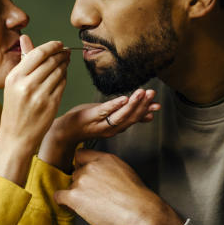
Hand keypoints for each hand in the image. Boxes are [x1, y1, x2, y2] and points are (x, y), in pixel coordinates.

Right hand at [0, 36, 69, 184]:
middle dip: (61, 54)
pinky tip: (63, 76)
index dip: (52, 46)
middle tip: (66, 52)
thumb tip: (26, 38)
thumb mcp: (13, 83)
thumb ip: (23, 60)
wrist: (16, 136)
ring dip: (65, 65)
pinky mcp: (51, 105)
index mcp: (15, 77)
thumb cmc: (14, 108)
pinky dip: (65, 78)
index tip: (59, 44)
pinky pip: (62, 85)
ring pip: (59, 72)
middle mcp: (26, 85)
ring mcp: (40, 96)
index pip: (38, 54)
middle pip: (51, 61)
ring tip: (65, 62)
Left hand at [38, 88, 159, 170]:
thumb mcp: (110, 119)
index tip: (157, 105)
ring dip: (133, 104)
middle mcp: (111, 128)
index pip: (135, 119)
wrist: (66, 131)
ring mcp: (101, 123)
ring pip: (120, 115)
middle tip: (151, 93)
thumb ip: (129, 117)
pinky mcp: (90, 116)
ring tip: (142, 93)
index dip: (146, 112)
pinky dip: (115, 105)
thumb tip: (149, 116)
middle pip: (130, 117)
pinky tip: (124, 98)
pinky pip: (105, 111)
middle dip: (143, 105)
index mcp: (116, 128)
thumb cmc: (88, 123)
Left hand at [54, 149, 183, 224]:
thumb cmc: (138, 199)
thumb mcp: (125, 172)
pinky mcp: (74, 196)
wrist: (141, 214)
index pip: (81, 156)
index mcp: (104, 158)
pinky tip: (70, 208)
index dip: (81, 167)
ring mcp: (81, 180)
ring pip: (70, 187)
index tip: (84, 177)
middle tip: (92, 198)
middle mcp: (91, 166)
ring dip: (76, 196)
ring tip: (90, 207)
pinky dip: (63, 203)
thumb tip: (102, 177)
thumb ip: (109, 169)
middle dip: (81, 185)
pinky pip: (59, 197)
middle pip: (75, 173)